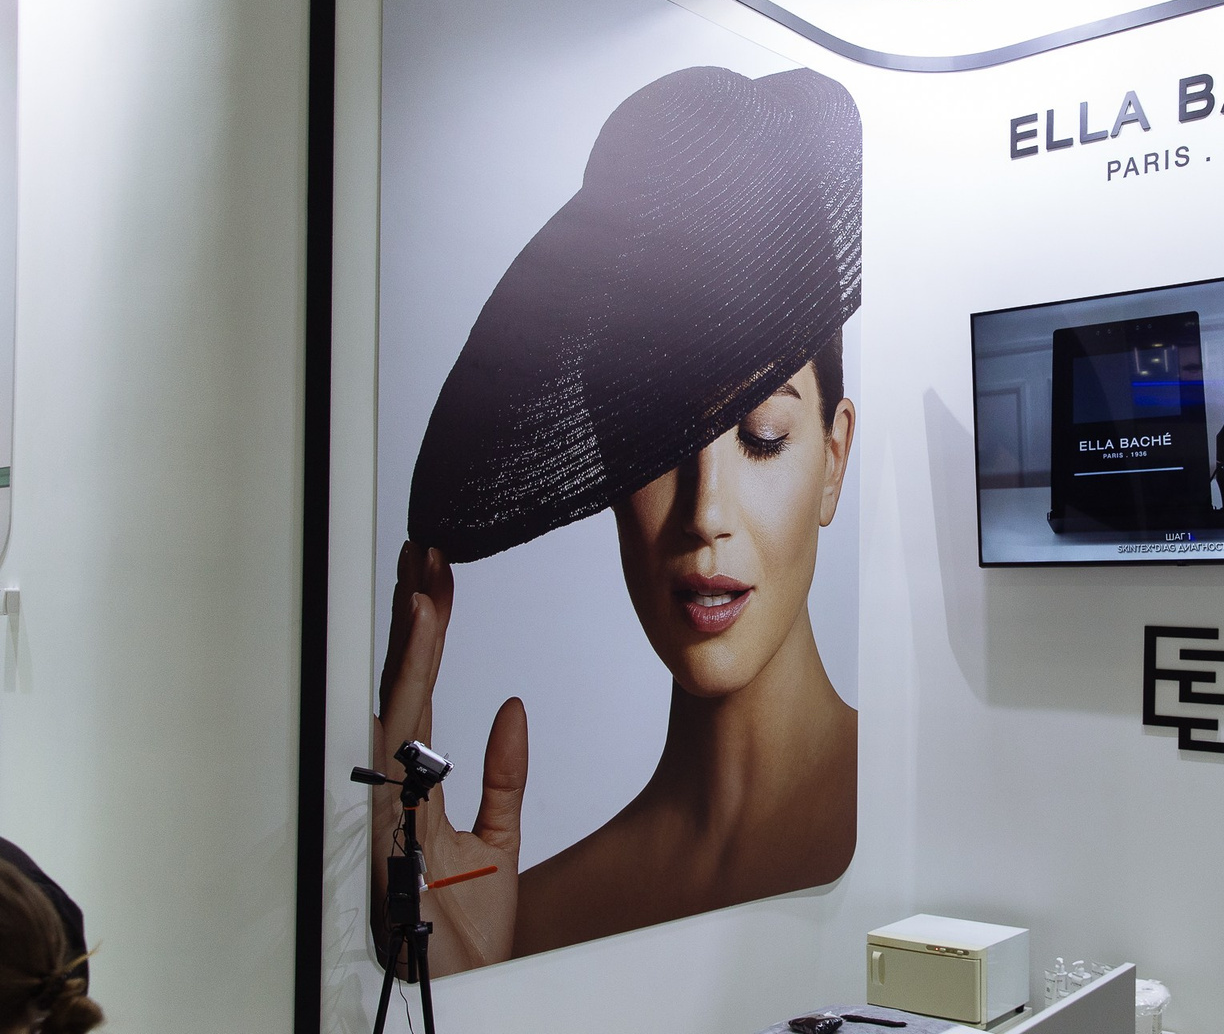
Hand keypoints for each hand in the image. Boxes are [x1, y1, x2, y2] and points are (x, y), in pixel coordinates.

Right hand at [370, 543, 526, 973]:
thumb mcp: (497, 845)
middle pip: (401, 687)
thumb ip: (502, 777)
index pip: (418, 694)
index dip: (425, 636)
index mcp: (415, 792)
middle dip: (410, 619)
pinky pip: (410, 747)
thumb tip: (512, 709)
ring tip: (427, 578)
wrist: (457, 993)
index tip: (435, 580)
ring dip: (412, 639)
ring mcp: (391, 806)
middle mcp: (395, 792)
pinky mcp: (400, 829)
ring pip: (397, 705)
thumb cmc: (459, 935)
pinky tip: (434, 637)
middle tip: (425, 553)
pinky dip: (421, 688)